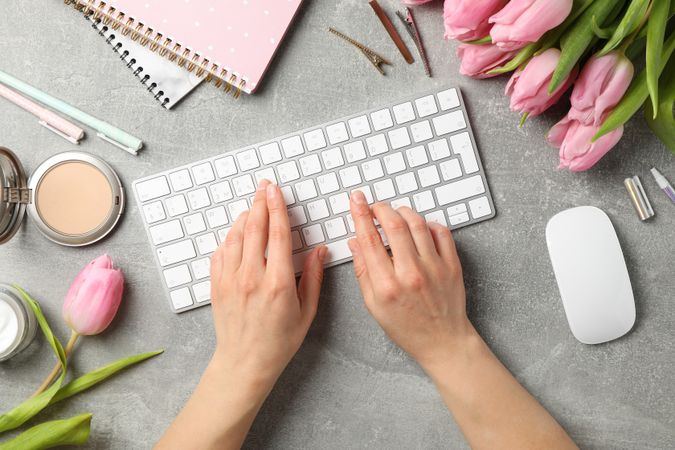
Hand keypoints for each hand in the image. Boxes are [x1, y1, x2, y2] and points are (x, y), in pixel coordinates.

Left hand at [209, 180, 326, 389]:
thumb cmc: (279, 341)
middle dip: (260, 203)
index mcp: (278, 283)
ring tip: (253, 207)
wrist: (245, 363)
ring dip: (244, 218)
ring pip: (235, 237)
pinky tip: (236, 234)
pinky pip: (220, 253)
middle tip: (264, 187)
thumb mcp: (306, 312)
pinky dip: (229, 238)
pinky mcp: (217, 286)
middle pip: (254, 229)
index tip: (276, 191)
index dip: (277, 208)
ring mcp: (231, 281)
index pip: (277, 235)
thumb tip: (319, 250)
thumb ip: (313, 278)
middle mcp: (252, 278)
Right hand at [347, 191, 473, 368]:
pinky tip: (419, 228)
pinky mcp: (451, 265)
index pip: (369, 239)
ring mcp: (434, 267)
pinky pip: (440, 231)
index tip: (357, 200)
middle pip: (394, 224)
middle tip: (375, 206)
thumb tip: (355, 242)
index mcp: (387, 285)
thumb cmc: (406, 326)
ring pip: (417, 223)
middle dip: (381, 208)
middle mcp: (411, 273)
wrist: (442, 340)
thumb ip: (363, 271)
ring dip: (402, 212)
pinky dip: (427, 223)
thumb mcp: (373, 305)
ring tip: (395, 214)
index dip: (360, 214)